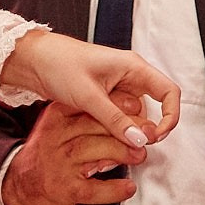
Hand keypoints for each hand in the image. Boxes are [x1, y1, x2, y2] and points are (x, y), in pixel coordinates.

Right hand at [1, 100, 151, 204]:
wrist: (21, 183)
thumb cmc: (51, 152)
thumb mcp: (62, 127)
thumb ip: (90, 119)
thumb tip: (129, 113)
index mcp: (58, 117)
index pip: (90, 104)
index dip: (119, 106)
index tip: (140, 109)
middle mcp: (57, 136)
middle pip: (96, 126)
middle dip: (126, 129)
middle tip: (148, 135)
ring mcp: (60, 163)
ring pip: (94, 151)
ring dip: (122, 152)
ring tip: (140, 156)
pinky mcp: (64, 188)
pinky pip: (93, 189)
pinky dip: (113, 189)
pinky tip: (128, 187)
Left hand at [2, 30, 180, 169]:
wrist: (34, 60)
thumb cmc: (59, 65)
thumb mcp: (88, 96)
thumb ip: (115, 120)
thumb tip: (140, 140)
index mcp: (133, 67)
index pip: (169, 92)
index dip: (170, 116)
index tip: (156, 136)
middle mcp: (130, 76)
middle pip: (152, 108)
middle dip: (143, 128)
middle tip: (128, 144)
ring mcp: (117, 87)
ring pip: (133, 115)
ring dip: (124, 128)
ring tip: (103, 133)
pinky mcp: (105, 96)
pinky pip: (118, 116)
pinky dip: (112, 126)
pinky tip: (97, 130)